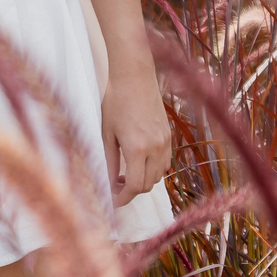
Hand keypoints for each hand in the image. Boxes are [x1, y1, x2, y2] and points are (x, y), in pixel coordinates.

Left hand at [101, 60, 170, 205]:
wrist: (134, 76)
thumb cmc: (115, 101)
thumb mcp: (107, 133)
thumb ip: (109, 161)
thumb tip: (108, 182)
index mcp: (137, 148)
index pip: (135, 186)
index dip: (122, 198)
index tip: (112, 200)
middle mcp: (156, 147)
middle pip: (148, 185)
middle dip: (131, 191)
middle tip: (114, 187)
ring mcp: (165, 141)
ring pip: (159, 175)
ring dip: (143, 180)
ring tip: (124, 174)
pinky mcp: (169, 135)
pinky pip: (165, 162)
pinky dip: (153, 168)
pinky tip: (138, 162)